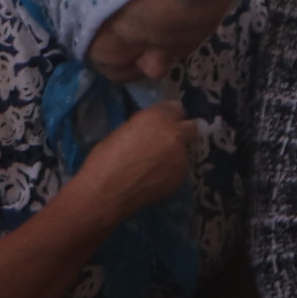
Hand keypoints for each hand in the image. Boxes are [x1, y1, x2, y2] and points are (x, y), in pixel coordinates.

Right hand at [70, 102, 200, 221]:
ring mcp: (181, 157)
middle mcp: (174, 134)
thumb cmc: (105, 157)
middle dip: (182, 133)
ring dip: (175, 155)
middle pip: (191, 128)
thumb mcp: (124, 131)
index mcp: (156, 118)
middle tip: (168, 142)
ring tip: (155, 166)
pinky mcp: (181, 178)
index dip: (170, 116)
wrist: (107, 189)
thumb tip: (152, 130)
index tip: (164, 123)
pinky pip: (179, 170)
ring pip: (184, 152)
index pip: (176, 108)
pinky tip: (154, 179)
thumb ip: (145, 127)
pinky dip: (170, 173)